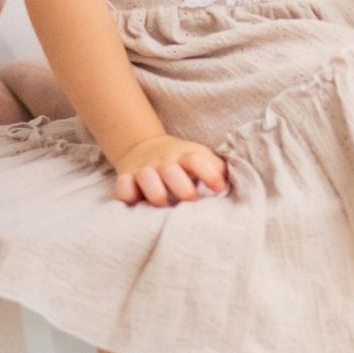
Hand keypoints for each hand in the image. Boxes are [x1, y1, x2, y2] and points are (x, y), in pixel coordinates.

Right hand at [112, 134, 228, 206]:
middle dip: (183, 190)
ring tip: (165, 204)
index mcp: (185, 155)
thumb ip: (216, 168)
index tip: (219, 189)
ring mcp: (144, 169)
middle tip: (192, 203)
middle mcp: (164, 161)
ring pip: (147, 178)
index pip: (198, 160)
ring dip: (157, 194)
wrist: (145, 148)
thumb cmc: (182, 161)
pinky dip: (127, 195)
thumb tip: (231, 184)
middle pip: (172, 171)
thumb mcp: (200, 157)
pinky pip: (122, 187)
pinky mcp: (126, 178)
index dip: (210, 174)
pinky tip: (137, 202)